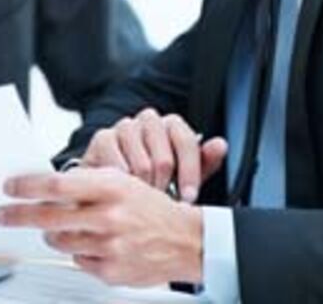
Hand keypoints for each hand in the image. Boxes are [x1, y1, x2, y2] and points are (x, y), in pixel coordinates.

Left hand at [0, 167, 203, 286]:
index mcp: (112, 187)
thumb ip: (87, 184)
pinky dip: (78, 252)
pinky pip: (77, 261)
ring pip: (59, 241)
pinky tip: (93, 245)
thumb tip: (45, 186)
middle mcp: (110, 216)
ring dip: (53, 234)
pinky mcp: (110, 271)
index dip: (28, 186)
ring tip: (64, 228)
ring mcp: (109, 246)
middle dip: (18, 215)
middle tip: (3, 214)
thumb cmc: (150, 209)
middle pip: (49, 216)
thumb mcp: (122, 183)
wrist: (186, 241)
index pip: (58, 184)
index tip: (10, 187)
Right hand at [82, 108, 227, 202]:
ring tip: (144, 199)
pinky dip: (124, 185)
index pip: (186, 141)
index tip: (189, 197)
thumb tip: (220, 145)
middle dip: (166, 188)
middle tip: (162, 203)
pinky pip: (118, 167)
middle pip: (164, 158)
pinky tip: (125, 191)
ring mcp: (124, 127)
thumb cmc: (153, 178)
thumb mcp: (183, 175)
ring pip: (142, 165)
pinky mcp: (102, 138)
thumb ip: (204, 162)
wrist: (115, 185)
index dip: (190, 173)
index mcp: (171, 124)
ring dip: (145, 189)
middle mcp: (148, 120)